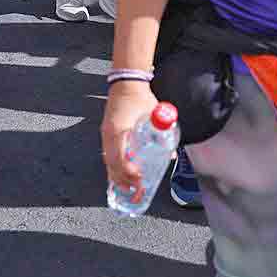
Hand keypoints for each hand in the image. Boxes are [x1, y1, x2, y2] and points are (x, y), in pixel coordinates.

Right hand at [101, 79, 160, 196]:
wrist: (126, 85)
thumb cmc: (139, 98)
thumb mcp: (154, 113)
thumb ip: (163, 132)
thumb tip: (170, 153)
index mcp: (118, 130)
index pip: (119, 156)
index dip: (128, 171)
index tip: (139, 179)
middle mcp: (109, 135)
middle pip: (112, 164)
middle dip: (124, 180)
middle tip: (137, 191)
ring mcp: (106, 136)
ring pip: (109, 163)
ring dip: (118, 178)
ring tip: (130, 190)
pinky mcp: (107, 136)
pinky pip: (109, 158)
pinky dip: (115, 170)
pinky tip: (121, 179)